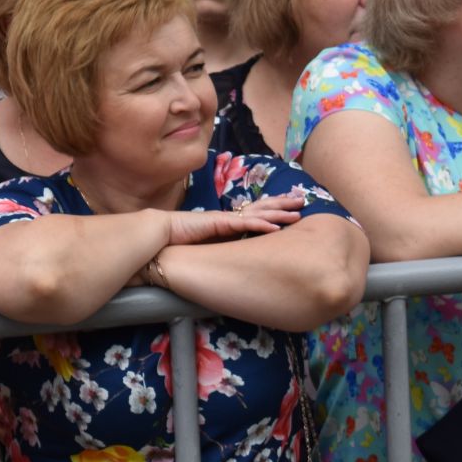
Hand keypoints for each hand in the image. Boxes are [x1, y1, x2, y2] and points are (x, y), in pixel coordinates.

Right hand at [162, 197, 301, 246]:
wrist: (158, 234)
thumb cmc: (177, 242)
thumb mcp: (205, 247)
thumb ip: (220, 250)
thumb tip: (232, 262)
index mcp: (227, 222)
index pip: (254, 212)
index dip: (273, 209)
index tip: (289, 208)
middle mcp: (229, 217)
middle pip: (261, 207)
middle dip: (283, 203)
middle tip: (302, 200)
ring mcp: (225, 219)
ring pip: (258, 212)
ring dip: (278, 212)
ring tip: (297, 212)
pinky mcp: (219, 223)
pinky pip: (244, 223)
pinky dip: (261, 224)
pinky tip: (275, 227)